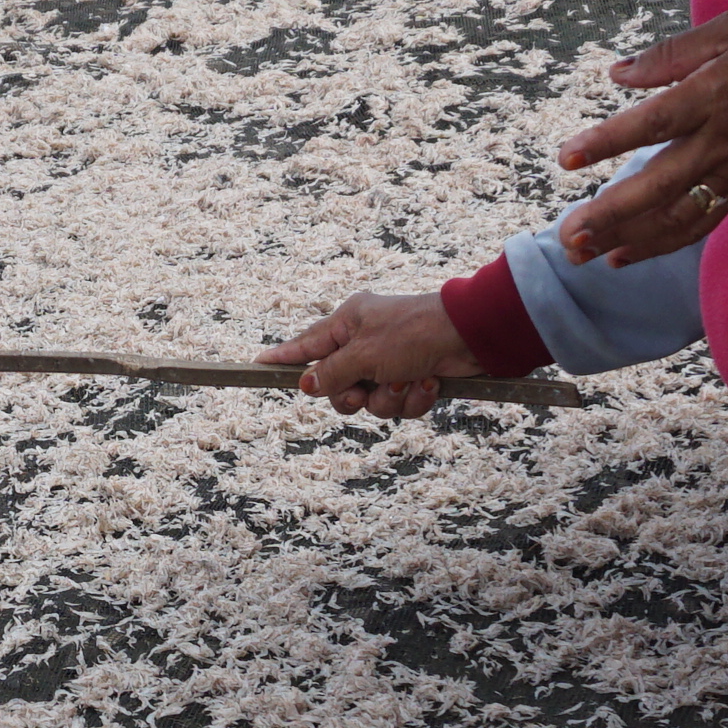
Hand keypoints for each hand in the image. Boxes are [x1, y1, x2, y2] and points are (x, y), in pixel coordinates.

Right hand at [257, 290, 479, 420]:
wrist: (471, 337)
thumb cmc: (414, 333)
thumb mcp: (364, 354)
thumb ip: (332, 373)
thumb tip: (306, 384)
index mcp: (349, 323)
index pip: (306, 344)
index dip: (284, 357)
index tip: (256, 365)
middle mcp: (367, 342)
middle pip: (339, 386)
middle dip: (355, 397)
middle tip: (364, 392)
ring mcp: (391, 362)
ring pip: (372, 402)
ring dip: (391, 399)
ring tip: (408, 380)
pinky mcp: (414, 377)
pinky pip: (400, 404)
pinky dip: (414, 399)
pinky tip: (429, 383)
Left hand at [549, 12, 727, 267]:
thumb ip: (671, 52)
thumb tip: (618, 74)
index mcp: (715, 96)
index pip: (654, 123)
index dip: (609, 142)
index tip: (567, 157)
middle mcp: (720, 142)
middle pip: (658, 186)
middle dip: (610, 214)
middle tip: (567, 235)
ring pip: (673, 217)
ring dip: (624, 239)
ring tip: (579, 252)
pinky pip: (695, 226)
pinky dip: (657, 246)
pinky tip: (619, 256)